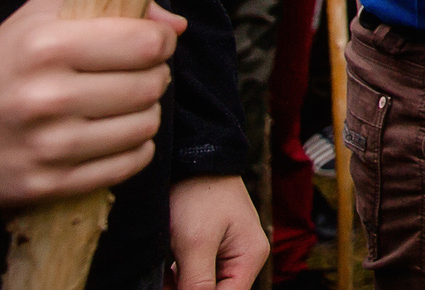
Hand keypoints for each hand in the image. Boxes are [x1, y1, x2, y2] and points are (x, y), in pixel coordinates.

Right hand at [0, 0, 180, 205]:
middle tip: (132, 75)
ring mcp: (47, 146)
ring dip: (144, 113)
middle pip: (151, 85)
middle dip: (153, 76)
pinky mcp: (47, 183)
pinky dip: (133, 148)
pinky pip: (129, 164)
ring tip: (118, 104)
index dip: (159, 41)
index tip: (149, 43)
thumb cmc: (8, 60)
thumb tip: (175, 27)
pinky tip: (111, 134)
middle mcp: (47, 98)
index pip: (147, 43)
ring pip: (146, 125)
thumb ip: (111, 2)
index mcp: (47, 47)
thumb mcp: (46, 13)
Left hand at [168, 173, 266, 289]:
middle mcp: (244, 258)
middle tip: (166, 280)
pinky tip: (165, 267)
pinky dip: (177, 277)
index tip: (172, 288)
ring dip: (180, 285)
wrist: (192, 157)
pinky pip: (195, 275)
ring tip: (165, 270)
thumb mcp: (195, 243)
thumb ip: (196, 283)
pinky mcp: (212, 248)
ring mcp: (228, 253)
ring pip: (202, 286)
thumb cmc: (199, 193)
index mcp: (250, 257)